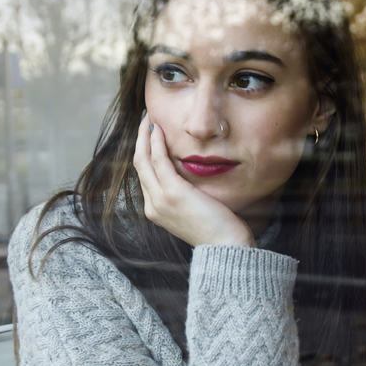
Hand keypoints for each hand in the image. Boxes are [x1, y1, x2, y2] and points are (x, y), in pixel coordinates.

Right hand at [132, 115, 254, 247]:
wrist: (225, 247)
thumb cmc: (217, 230)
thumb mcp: (194, 211)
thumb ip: (185, 195)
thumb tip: (189, 178)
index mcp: (156, 211)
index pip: (145, 176)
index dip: (145, 153)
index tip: (151, 135)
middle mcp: (153, 206)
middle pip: (139, 165)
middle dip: (140, 140)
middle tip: (146, 119)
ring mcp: (160, 200)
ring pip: (143, 160)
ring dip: (145, 136)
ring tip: (149, 118)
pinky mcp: (173, 193)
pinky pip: (159, 161)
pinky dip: (156, 143)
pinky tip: (158, 130)